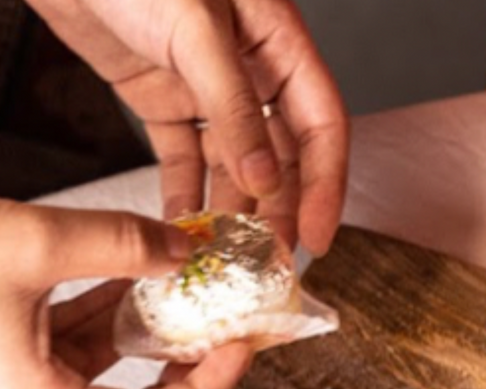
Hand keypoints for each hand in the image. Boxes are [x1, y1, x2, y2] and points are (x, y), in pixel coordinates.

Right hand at [0, 186, 252, 388]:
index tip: (237, 347)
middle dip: (176, 387)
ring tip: (167, 304)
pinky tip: (110, 296)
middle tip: (212, 340)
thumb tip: (187, 249)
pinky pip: (52, 385)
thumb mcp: (33, 238)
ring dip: (130, 360)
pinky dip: (88, 350)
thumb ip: (123, 245)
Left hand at [28, 0, 348, 255]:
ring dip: (231, 211)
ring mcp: (203, 84)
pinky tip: (181, 231)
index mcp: (276, 38)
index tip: (315, 236)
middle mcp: (248, 66)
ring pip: (232, 164)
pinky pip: (183, 159)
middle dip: (277, 210)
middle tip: (266, 262)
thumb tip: (264, 177)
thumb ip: (233, 105)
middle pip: (281, 154)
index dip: (325, 183)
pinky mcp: (160, 96)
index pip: (321, 123)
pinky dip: (183, 195)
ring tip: (224, 258)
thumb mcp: (195, 27)